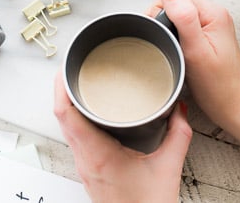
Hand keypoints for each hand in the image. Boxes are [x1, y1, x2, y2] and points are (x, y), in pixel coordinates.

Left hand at [53, 72, 191, 202]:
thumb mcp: (169, 167)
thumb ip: (178, 134)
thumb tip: (179, 110)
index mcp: (97, 154)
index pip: (66, 114)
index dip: (61, 87)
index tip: (65, 68)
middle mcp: (85, 160)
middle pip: (61, 117)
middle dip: (63, 89)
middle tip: (72, 68)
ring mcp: (85, 167)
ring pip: (66, 128)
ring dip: (68, 104)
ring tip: (79, 83)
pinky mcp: (89, 171)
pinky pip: (75, 138)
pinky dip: (76, 119)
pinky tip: (89, 112)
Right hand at [149, 0, 239, 133]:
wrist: (233, 108)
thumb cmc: (218, 87)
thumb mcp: (196, 51)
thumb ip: (183, 17)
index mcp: (213, 13)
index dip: (161, 10)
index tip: (164, 33)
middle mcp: (214, 14)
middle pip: (175, 1)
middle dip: (164, 20)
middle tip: (170, 45)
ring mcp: (211, 25)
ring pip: (177, 14)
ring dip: (169, 29)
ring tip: (175, 50)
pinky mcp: (207, 36)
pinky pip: (182, 26)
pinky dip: (175, 37)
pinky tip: (178, 51)